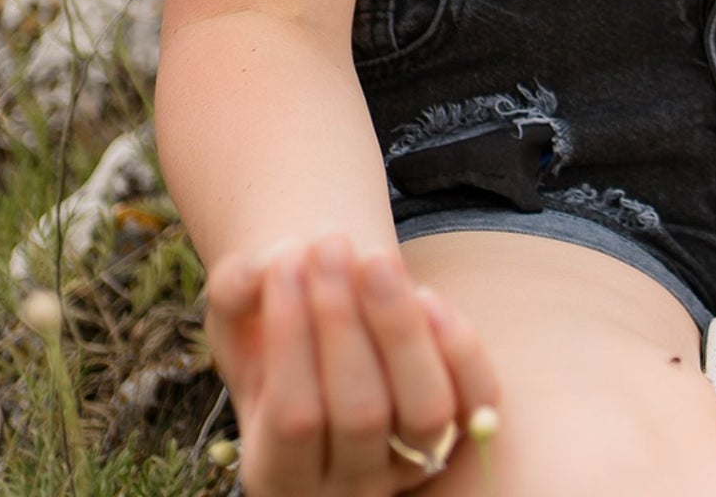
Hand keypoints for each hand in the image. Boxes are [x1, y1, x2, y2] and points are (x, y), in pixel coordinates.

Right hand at [202, 233, 500, 495]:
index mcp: (275, 474)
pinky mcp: (460, 431)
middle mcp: (346, 487)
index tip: (285, 258)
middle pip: (360, 413)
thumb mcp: (240, 314)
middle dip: (343, 319)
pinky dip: (459, 349)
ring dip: (401, 327)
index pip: (293, 417)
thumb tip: (268, 267)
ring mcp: (409, 465)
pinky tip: (427, 294)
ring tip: (376, 257)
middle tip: (329, 243)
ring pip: (424, 410)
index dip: (291, 335)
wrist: (336, 330)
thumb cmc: (276, 324)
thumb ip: (239, 289)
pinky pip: (476, 400)